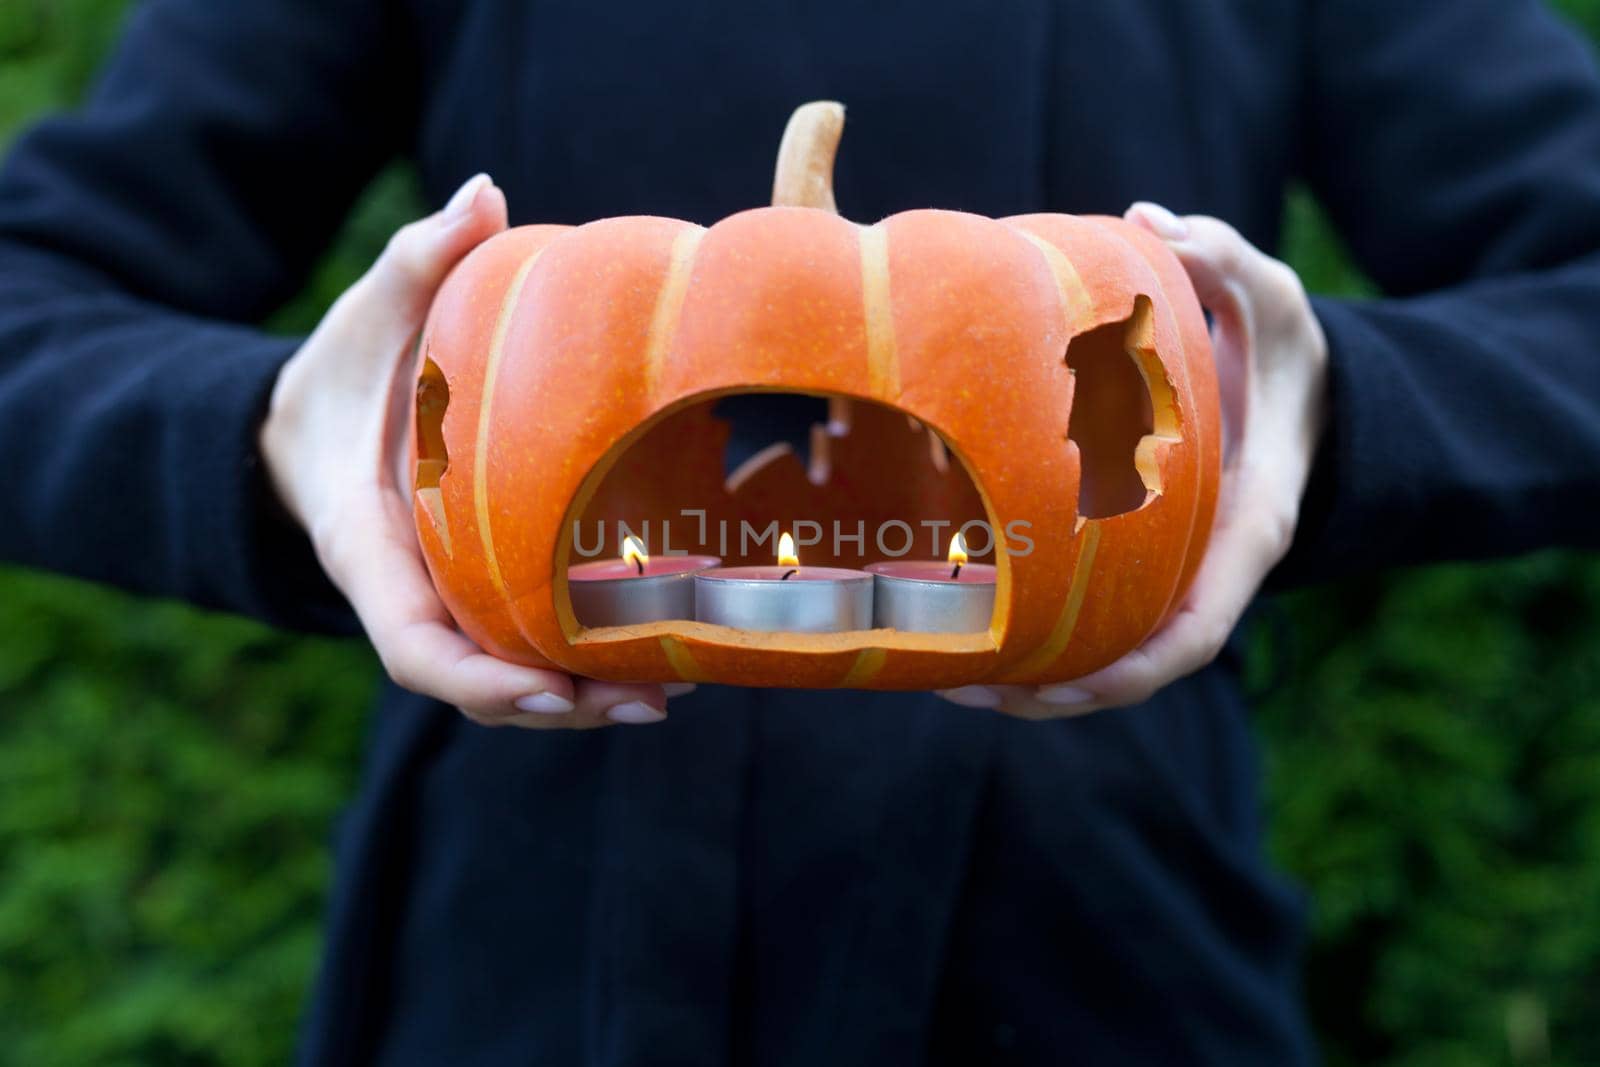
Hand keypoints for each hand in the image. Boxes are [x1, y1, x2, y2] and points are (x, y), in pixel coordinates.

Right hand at [260, 174, 685, 727]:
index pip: (414, 646)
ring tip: (671, 694)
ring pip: (513, 674)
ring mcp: (450, 600)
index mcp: (370, 550)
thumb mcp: (367, 313)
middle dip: (556, 706)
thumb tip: (484, 193)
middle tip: (647, 702)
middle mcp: (412, 594)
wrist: (321, 424)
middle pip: (481, 683)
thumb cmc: (344, 372)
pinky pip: (531, 639)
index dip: (476, 678)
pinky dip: (587, 657)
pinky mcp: (485, 589)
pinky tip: (663, 651)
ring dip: (585, 697)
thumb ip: (417, 260)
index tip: (543, 689)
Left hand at [939, 203, 1328, 718]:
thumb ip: (1225, 261)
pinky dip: (1030, 633)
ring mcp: (1169, 577)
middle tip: (957, 684)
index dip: (1123, 672)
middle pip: (1125, 668)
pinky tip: (957, 625)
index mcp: (1243, 536)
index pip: (1190, 637)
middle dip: (1045, 691)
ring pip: (1097, 654)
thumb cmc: (1286, 357)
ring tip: (939, 676)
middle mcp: (1203, 574)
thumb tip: (1151, 222)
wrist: (1299, 395)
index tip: (1052, 690)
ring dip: (1022, 679)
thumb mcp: (1275, 302)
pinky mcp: (1136, 562)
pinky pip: (1083, 615)